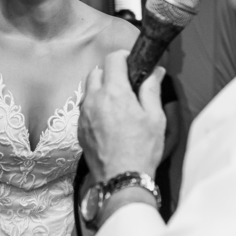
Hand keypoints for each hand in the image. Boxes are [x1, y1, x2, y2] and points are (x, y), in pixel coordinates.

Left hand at [79, 51, 165, 180]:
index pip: (112, 59)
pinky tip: (108, 119)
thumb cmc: (141, 150)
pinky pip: (85, 109)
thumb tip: (155, 72)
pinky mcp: (79, 129)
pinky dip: (95, 106)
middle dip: (110, 72)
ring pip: (88, 90)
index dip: (123, 57)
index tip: (132, 62)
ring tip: (118, 102)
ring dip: (100, 89)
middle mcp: (94, 100)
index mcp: (114, 93)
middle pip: (96, 72)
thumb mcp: (155, 118)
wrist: (121, 179)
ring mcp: (84, 115)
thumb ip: (151, 90)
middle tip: (126, 83)